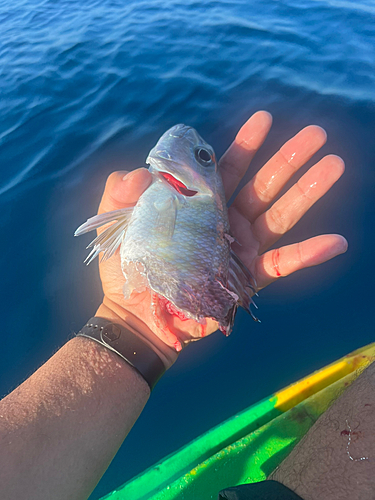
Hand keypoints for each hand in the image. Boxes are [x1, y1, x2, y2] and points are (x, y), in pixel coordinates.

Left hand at [95, 112, 346, 366]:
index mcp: (199, 205)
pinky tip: (337, 242)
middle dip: (289, 158)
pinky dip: (309, 254)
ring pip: (280, 215)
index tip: (264, 119)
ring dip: (307, 191)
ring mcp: (241, 250)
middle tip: (316, 133)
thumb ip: (122, 189)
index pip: (226, 168)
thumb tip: (144, 172)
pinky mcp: (248, 280)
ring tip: (334, 165)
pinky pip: (283, 264)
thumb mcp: (116, 222)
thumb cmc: (127, 270)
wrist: (135, 317)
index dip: (245, 145)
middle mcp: (226, 222)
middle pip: (263, 184)